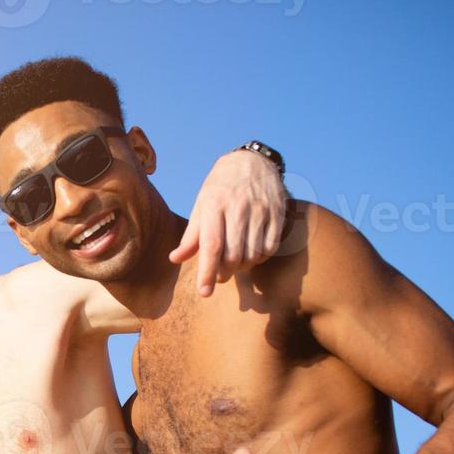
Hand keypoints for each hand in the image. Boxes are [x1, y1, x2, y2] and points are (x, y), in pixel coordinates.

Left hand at [170, 149, 287, 296]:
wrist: (251, 161)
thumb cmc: (219, 189)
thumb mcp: (200, 207)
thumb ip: (191, 236)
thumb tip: (175, 259)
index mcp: (214, 206)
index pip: (211, 245)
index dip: (207, 272)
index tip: (204, 292)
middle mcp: (238, 208)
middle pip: (233, 255)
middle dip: (224, 273)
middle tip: (219, 275)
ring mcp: (261, 210)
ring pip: (253, 254)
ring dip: (242, 268)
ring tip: (234, 265)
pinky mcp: (278, 213)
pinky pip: (270, 247)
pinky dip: (260, 259)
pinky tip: (252, 255)